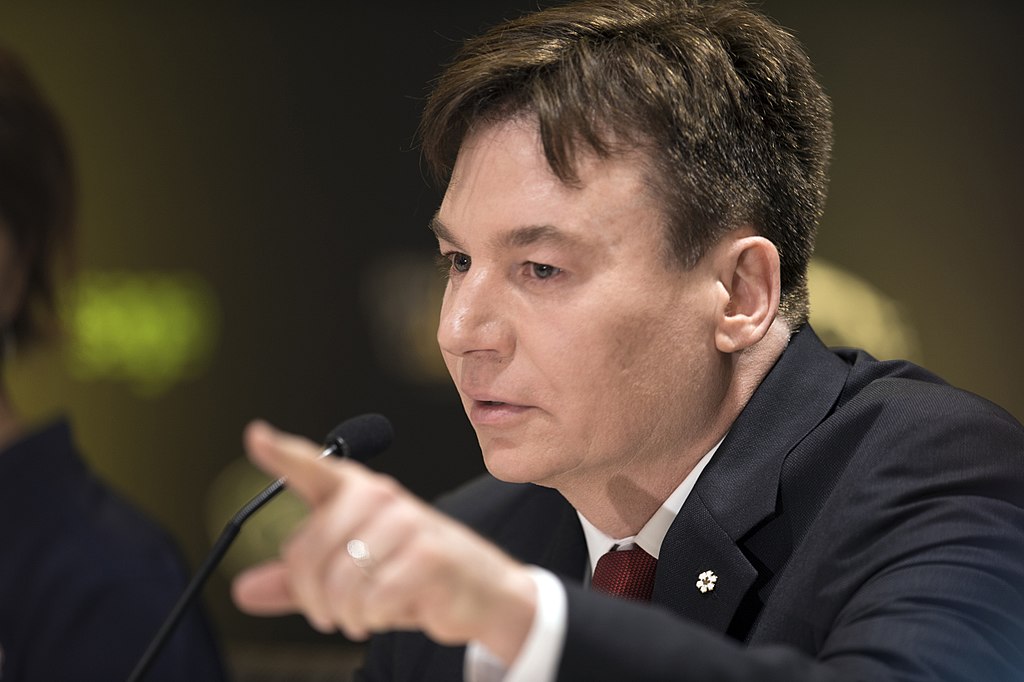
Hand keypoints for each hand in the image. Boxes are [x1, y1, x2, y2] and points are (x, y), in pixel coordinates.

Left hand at [231, 421, 536, 663]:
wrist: (482, 590)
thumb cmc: (411, 574)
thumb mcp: (350, 575)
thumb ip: (297, 581)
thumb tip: (243, 590)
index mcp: (357, 491)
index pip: (316, 468)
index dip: (283, 454)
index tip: (256, 437)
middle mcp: (380, 497)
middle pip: (308, 550)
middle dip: (311, 595)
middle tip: (327, 612)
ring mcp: (407, 523)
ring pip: (338, 581)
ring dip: (343, 613)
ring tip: (360, 614)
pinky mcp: (428, 555)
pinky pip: (371, 600)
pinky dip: (372, 618)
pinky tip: (388, 611)